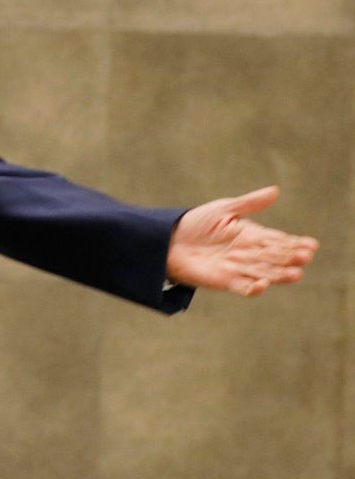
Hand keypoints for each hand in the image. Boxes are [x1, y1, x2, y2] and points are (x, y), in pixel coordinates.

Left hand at [166, 186, 317, 295]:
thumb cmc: (196, 223)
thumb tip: (276, 191)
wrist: (168, 240)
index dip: (295, 243)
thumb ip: (250, 204)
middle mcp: (249, 254)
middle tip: (306, 256)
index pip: (278, 240)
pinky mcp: (226, 281)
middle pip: (276, 257)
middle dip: (291, 258)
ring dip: (280, 274)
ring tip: (296, 273)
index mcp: (252, 235)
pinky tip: (263, 284)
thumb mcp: (224, 209)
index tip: (311, 244)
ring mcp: (239, 268)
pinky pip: (244, 287)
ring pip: (266, 273)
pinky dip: (253, 287)